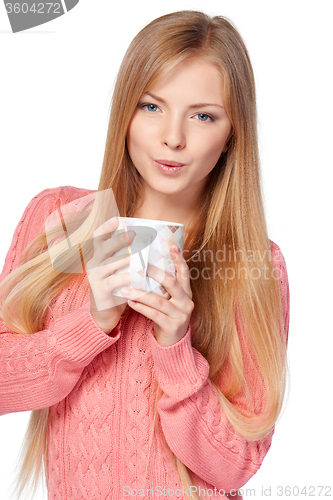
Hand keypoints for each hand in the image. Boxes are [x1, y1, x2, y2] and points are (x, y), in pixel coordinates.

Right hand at [86, 217, 135, 333]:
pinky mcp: (100, 290)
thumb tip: (146, 244)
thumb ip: (126, 259)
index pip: (98, 238)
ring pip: (110, 263)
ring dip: (126, 258)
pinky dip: (127, 277)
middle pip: (104, 247)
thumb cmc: (116, 290)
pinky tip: (138, 276)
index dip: (106, 227)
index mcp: (98, 257)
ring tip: (140, 255)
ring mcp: (95, 277)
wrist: (105, 314)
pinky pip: (114, 281)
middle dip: (119, 240)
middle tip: (134, 234)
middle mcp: (93, 264)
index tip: (117, 219)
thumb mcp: (119, 271)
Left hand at [120, 245, 193, 345]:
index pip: (184, 271)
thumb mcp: (169, 298)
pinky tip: (130, 302)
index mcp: (186, 291)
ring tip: (125, 288)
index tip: (171, 244)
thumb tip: (147, 262)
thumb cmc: (167, 315)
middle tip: (139, 265)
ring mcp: (180, 314)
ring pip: (159, 300)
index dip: (178, 258)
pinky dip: (141, 308)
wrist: (172, 342)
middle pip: (171, 283)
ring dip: (140, 293)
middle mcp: (186, 301)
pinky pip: (154, 315)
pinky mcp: (172, 326)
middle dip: (155, 273)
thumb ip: (164, 285)